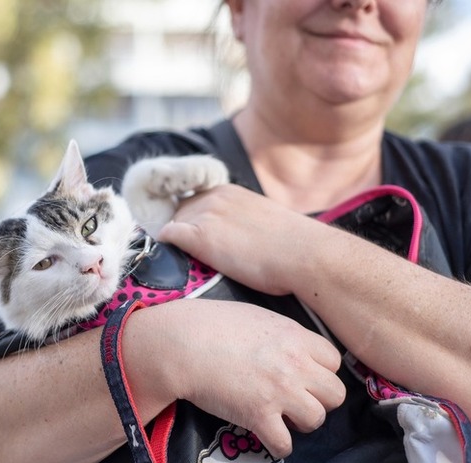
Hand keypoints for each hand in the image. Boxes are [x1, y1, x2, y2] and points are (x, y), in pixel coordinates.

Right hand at [124, 299, 345, 458]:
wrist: (181, 342)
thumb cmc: (210, 323)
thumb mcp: (256, 315)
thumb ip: (281, 332)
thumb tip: (289, 344)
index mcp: (295, 336)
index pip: (333, 361)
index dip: (319, 371)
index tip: (302, 375)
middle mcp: (295, 364)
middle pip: (335, 394)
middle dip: (317, 399)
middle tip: (295, 399)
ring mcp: (279, 391)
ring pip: (316, 419)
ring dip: (300, 422)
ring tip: (281, 416)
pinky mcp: (259, 415)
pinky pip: (285, 444)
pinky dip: (277, 444)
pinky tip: (265, 433)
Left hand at [158, 184, 321, 294]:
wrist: (305, 255)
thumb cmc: (294, 247)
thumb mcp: (263, 222)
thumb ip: (243, 223)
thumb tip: (238, 239)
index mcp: (228, 192)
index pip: (194, 203)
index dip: (192, 222)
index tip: (194, 239)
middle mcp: (213, 197)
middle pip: (179, 213)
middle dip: (181, 232)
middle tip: (186, 255)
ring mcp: (205, 215)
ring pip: (172, 225)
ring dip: (173, 243)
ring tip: (180, 263)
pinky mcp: (200, 236)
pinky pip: (168, 236)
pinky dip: (166, 247)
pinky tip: (170, 261)